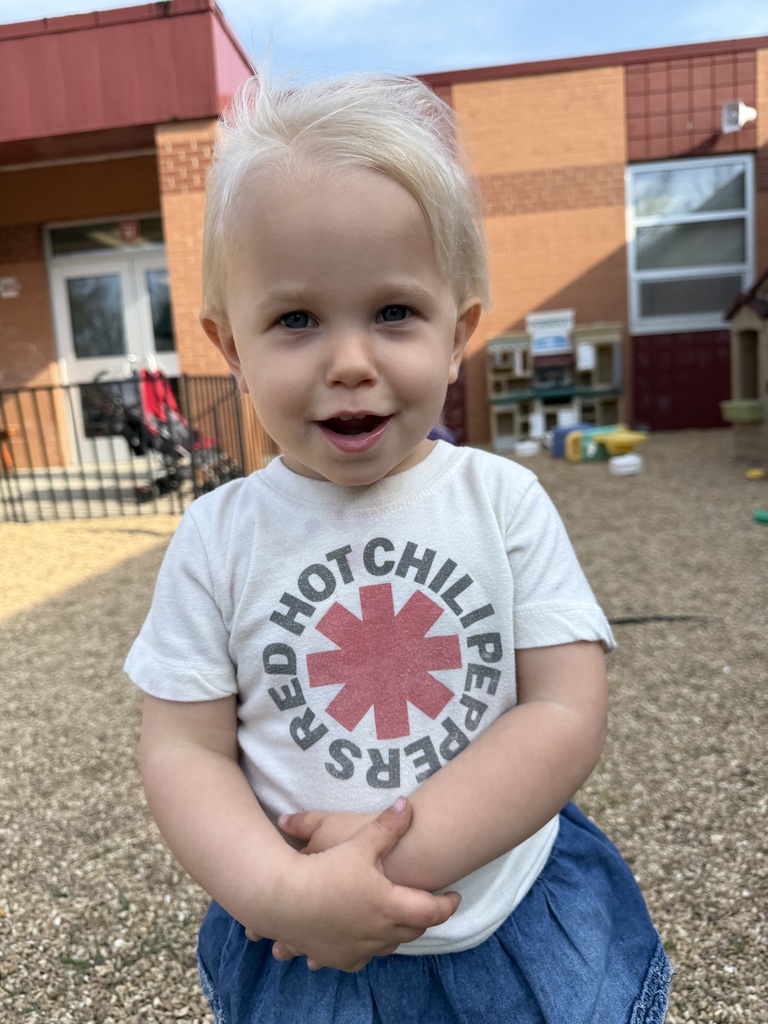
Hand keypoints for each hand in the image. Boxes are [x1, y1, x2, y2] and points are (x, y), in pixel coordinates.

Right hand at [260, 797, 460, 972]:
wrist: (285, 901)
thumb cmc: (325, 871)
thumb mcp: (359, 844)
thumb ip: (387, 826)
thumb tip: (408, 804)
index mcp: (390, 906)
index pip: (432, 911)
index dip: (447, 905)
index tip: (454, 897)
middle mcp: (380, 933)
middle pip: (413, 929)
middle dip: (423, 917)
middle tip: (428, 905)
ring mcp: (360, 950)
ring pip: (390, 945)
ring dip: (397, 931)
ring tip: (397, 916)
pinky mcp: (340, 960)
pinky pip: (364, 957)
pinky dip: (370, 945)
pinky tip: (366, 933)